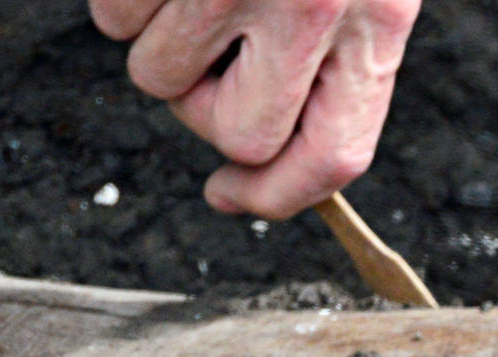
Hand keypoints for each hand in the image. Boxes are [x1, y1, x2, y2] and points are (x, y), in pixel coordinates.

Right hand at [90, 0, 420, 218]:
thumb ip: (338, 52)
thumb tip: (260, 163)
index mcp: (381, 15)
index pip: (336, 154)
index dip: (278, 195)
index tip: (229, 196)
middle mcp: (319, 2)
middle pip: (241, 136)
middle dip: (206, 110)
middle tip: (210, 52)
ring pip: (162, 79)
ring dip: (159, 45)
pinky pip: (116, 20)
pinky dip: (124, 4)